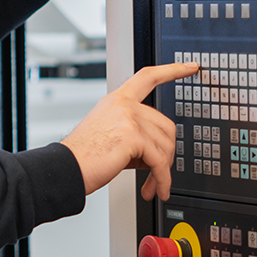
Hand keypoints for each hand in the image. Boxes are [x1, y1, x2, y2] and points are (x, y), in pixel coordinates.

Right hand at [59, 63, 198, 199]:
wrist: (65, 169)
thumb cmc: (83, 158)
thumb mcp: (109, 134)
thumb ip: (134, 132)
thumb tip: (158, 151)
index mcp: (117, 100)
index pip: (148, 76)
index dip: (173, 70)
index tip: (191, 67)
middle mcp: (123, 105)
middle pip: (166, 125)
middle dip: (166, 153)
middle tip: (158, 172)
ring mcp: (129, 118)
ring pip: (165, 146)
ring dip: (162, 171)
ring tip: (152, 185)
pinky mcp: (133, 136)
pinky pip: (160, 161)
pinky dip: (162, 179)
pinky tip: (157, 189)